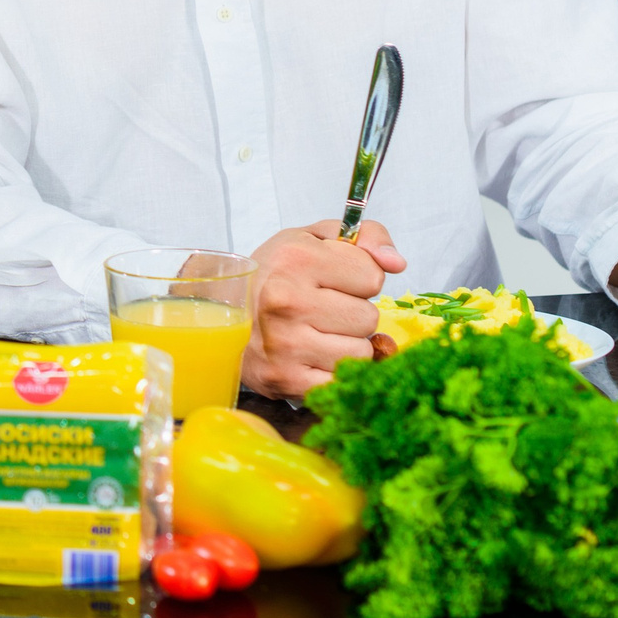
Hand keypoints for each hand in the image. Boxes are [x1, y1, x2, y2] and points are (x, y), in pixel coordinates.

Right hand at [241, 219, 406, 400]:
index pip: (373, 276)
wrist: (220, 317)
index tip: (332, 280)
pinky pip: (342, 381)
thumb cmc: (273, 277)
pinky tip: (311, 358)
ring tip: (315, 333)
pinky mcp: (287, 379)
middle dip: (352, 314)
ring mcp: (286, 344)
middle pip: (369, 318)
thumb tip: (397, 263)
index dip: (358, 278)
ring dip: (345, 345)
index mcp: (296, 259)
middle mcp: (288, 301)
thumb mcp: (312, 240)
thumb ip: (364, 237)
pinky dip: (333, 372)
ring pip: (361, 352)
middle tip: (321, 309)